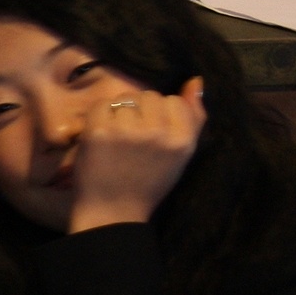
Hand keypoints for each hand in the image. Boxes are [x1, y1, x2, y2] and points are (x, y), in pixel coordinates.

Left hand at [67, 78, 206, 232]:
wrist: (112, 212)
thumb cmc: (147, 184)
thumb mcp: (180, 155)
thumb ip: (193, 118)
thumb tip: (196, 81)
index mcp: (181, 141)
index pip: (174, 101)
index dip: (160, 114)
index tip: (151, 136)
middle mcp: (157, 134)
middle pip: (149, 96)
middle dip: (139, 111)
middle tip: (131, 139)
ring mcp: (127, 132)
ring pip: (125, 99)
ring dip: (119, 114)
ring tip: (117, 140)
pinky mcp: (99, 132)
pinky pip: (102, 105)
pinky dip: (99, 117)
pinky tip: (101, 138)